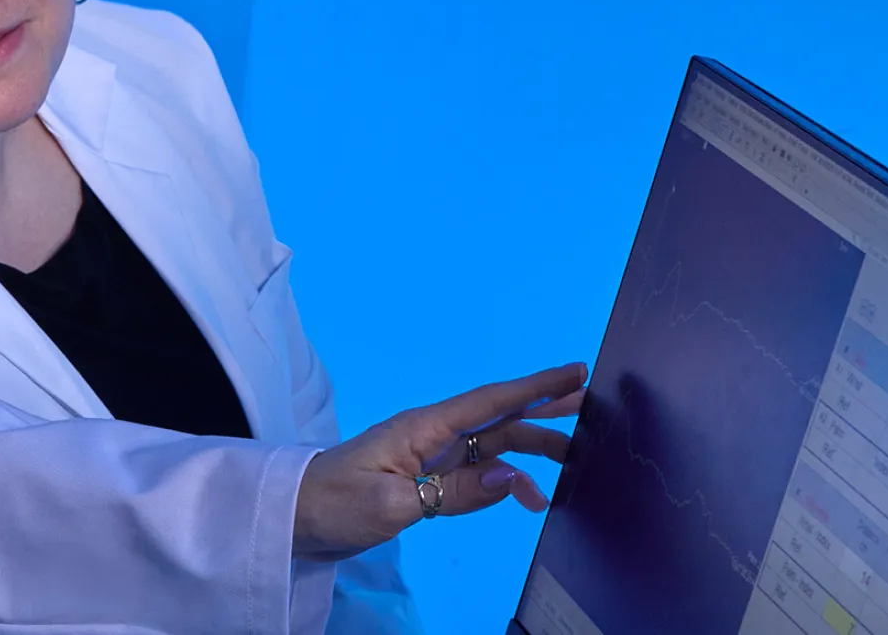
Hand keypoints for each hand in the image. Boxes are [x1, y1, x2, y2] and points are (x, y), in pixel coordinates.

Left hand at [291, 361, 586, 558]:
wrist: (295, 515)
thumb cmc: (334, 503)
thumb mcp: (392, 504)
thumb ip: (453, 492)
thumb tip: (511, 479)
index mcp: (422, 427)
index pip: (489, 401)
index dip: (534, 387)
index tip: (574, 372)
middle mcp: (431, 434)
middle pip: (498, 417)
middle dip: (544, 409)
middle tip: (591, 405)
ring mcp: (430, 455)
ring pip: (492, 444)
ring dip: (531, 450)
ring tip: (573, 464)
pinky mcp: (426, 477)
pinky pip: (476, 472)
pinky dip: (504, 482)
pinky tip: (526, 498)